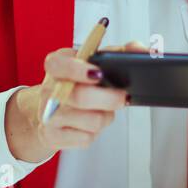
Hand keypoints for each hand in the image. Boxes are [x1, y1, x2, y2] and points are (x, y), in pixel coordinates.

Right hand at [4, 42, 138, 163]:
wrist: (52, 114)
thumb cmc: (78, 85)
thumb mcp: (92, 64)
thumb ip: (117, 53)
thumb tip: (139, 48)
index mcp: (56, 65)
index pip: (59, 64)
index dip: (78, 69)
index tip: (98, 74)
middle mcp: (49, 89)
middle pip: (81, 97)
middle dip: (110, 99)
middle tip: (122, 97)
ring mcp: (48, 115)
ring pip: (91, 121)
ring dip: (105, 117)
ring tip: (101, 111)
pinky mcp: (52, 136)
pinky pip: (86, 138)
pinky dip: (94, 133)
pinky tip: (88, 125)